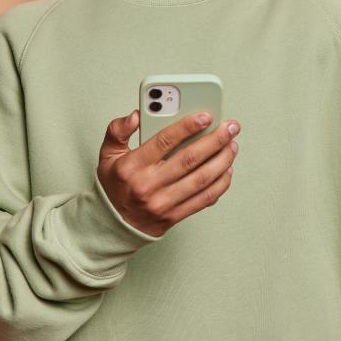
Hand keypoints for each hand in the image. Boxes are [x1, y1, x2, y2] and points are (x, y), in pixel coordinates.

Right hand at [97, 110, 240, 237]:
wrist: (112, 225)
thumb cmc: (115, 185)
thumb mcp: (107, 154)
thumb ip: (118, 130)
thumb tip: (136, 115)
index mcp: (132, 166)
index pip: (164, 141)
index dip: (188, 126)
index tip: (206, 116)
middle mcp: (148, 185)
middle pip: (190, 159)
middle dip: (215, 140)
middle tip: (231, 127)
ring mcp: (163, 203)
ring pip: (202, 179)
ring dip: (222, 160)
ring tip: (233, 146)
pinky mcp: (174, 216)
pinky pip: (204, 199)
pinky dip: (220, 184)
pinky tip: (227, 170)